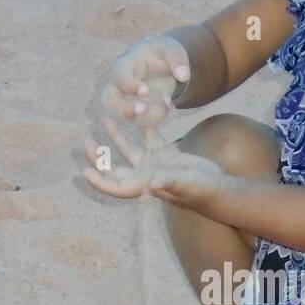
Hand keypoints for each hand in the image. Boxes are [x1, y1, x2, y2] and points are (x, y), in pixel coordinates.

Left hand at [82, 117, 229, 210]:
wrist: (218, 188)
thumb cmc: (201, 191)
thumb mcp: (185, 185)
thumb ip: (168, 183)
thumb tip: (152, 183)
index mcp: (145, 185)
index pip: (116, 186)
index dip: (99, 181)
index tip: (85, 172)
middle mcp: (145, 176)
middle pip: (115, 168)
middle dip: (99, 158)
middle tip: (85, 141)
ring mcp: (155, 164)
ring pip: (129, 151)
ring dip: (115, 138)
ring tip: (103, 119)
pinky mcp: (167, 155)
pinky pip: (150, 139)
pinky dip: (143, 128)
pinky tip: (136, 113)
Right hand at [99, 35, 190, 126]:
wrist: (160, 64)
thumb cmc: (161, 54)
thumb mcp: (171, 49)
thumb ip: (177, 59)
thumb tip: (183, 76)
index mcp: (125, 65)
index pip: (118, 75)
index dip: (128, 84)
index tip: (145, 90)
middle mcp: (118, 85)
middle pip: (108, 100)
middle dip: (124, 109)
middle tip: (143, 110)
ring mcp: (124, 101)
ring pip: (124, 116)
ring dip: (145, 117)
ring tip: (167, 106)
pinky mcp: (134, 112)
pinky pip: (140, 122)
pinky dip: (156, 120)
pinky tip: (171, 110)